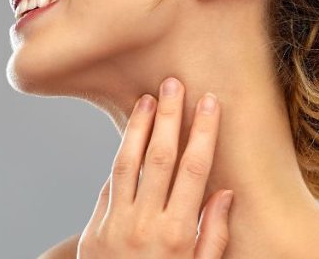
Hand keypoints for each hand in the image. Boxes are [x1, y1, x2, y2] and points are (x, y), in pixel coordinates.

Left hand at [78, 77, 233, 257]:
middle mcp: (144, 225)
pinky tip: (131, 137)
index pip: (193, 169)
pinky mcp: (93, 230)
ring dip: (137, 127)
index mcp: (177, 234)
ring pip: (126, 163)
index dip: (203, 132)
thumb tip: (225, 192)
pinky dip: (120, 159)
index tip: (209, 102)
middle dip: (168, 116)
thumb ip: (213, 235)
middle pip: (158, 157)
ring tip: (147, 98)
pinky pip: (109, 186)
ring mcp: (114, 226)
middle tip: (173, 83)